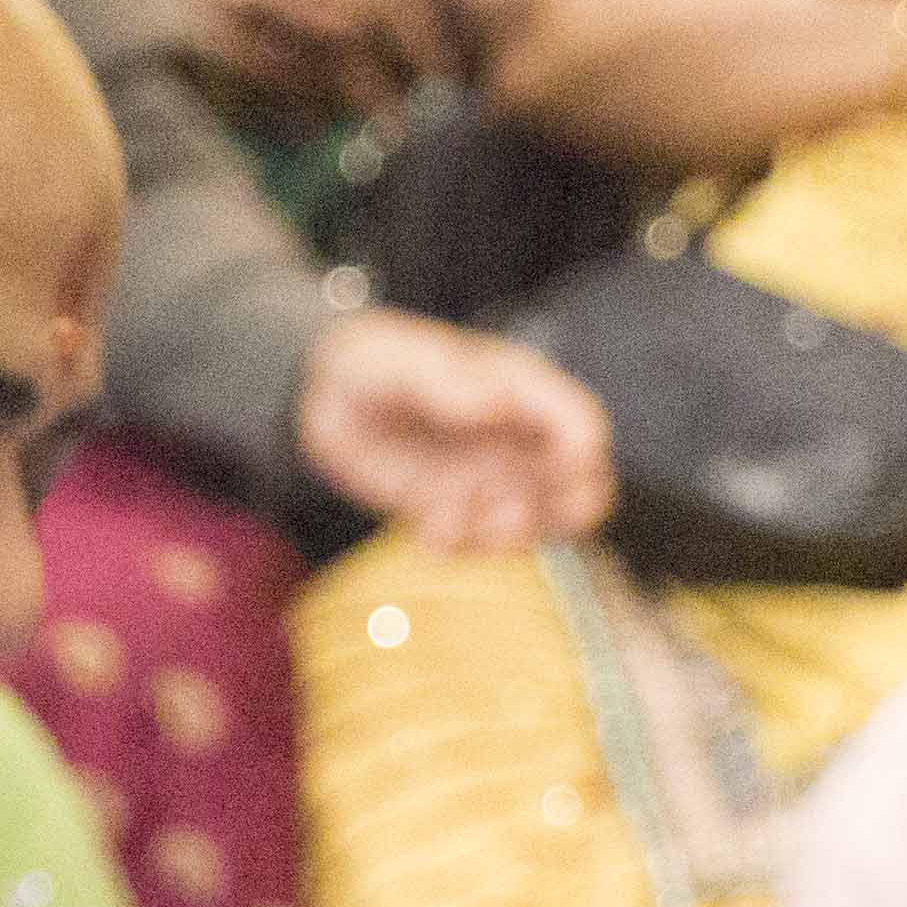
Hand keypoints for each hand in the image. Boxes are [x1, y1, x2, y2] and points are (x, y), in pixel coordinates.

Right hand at [133, 0, 481, 129]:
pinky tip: (330, 123)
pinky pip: (273, 94)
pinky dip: (310, 112)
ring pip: (321, 60)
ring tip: (397, 114)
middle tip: (446, 76)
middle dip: (411, 47)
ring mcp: (225, 10)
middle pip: (358, 9)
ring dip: (368, 91)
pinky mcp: (200, 53)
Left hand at [297, 306, 614, 553]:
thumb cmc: (370, 361)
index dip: (584, 455)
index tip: (556, 473)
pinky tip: (427, 528)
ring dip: (507, 536)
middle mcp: (517, 438)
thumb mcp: (398, 362)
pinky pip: (479, 543)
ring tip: (453, 519)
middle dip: (563, 513)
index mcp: (520, 390)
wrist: (321, 396)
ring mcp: (491, 477)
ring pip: (538, 525)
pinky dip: (462, 545)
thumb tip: (497, 402)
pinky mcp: (457, 509)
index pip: (582, 425)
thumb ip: (447, 380)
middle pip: (583, 488)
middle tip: (509, 513)